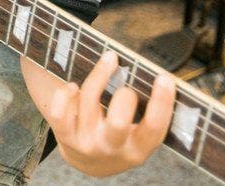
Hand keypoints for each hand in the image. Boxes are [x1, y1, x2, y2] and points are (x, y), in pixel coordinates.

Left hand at [44, 51, 175, 176]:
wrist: (91, 164)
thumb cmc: (122, 138)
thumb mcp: (140, 135)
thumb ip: (149, 112)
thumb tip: (160, 76)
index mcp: (138, 149)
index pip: (154, 128)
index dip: (162, 102)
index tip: (164, 77)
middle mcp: (111, 149)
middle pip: (118, 122)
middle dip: (125, 96)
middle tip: (127, 86)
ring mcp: (86, 143)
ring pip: (89, 101)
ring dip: (99, 75)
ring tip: (108, 60)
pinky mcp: (64, 137)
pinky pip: (59, 110)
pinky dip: (65, 93)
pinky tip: (74, 87)